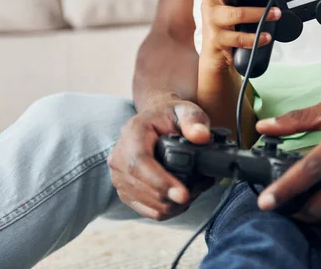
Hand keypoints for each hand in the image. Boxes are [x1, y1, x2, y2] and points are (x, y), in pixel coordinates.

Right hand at [107, 94, 213, 220]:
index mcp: (133, 132)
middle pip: (139, 186)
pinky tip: (179, 200)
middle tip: (197, 192)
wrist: (157, 121)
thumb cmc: (172, 116)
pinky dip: (165, 210)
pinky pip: (144, 209)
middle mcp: (120, 154)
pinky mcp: (124, 189)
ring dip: (170, 205)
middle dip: (170, 198)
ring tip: (192, 193)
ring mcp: (119, 174)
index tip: (184, 194)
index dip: (160, 181)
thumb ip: (195, 121)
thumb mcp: (186, 111)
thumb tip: (201, 137)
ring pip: (143, 202)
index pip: (139, 162)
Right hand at [200, 0, 280, 71]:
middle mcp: (210, 6)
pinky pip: (239, 38)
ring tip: (276, 14)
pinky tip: (266, 37)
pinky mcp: (218, 40)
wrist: (214, 58)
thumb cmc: (222, 29)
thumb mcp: (226, 7)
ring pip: (237, 14)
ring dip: (259, 13)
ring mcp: (212, 23)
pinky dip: (255, 38)